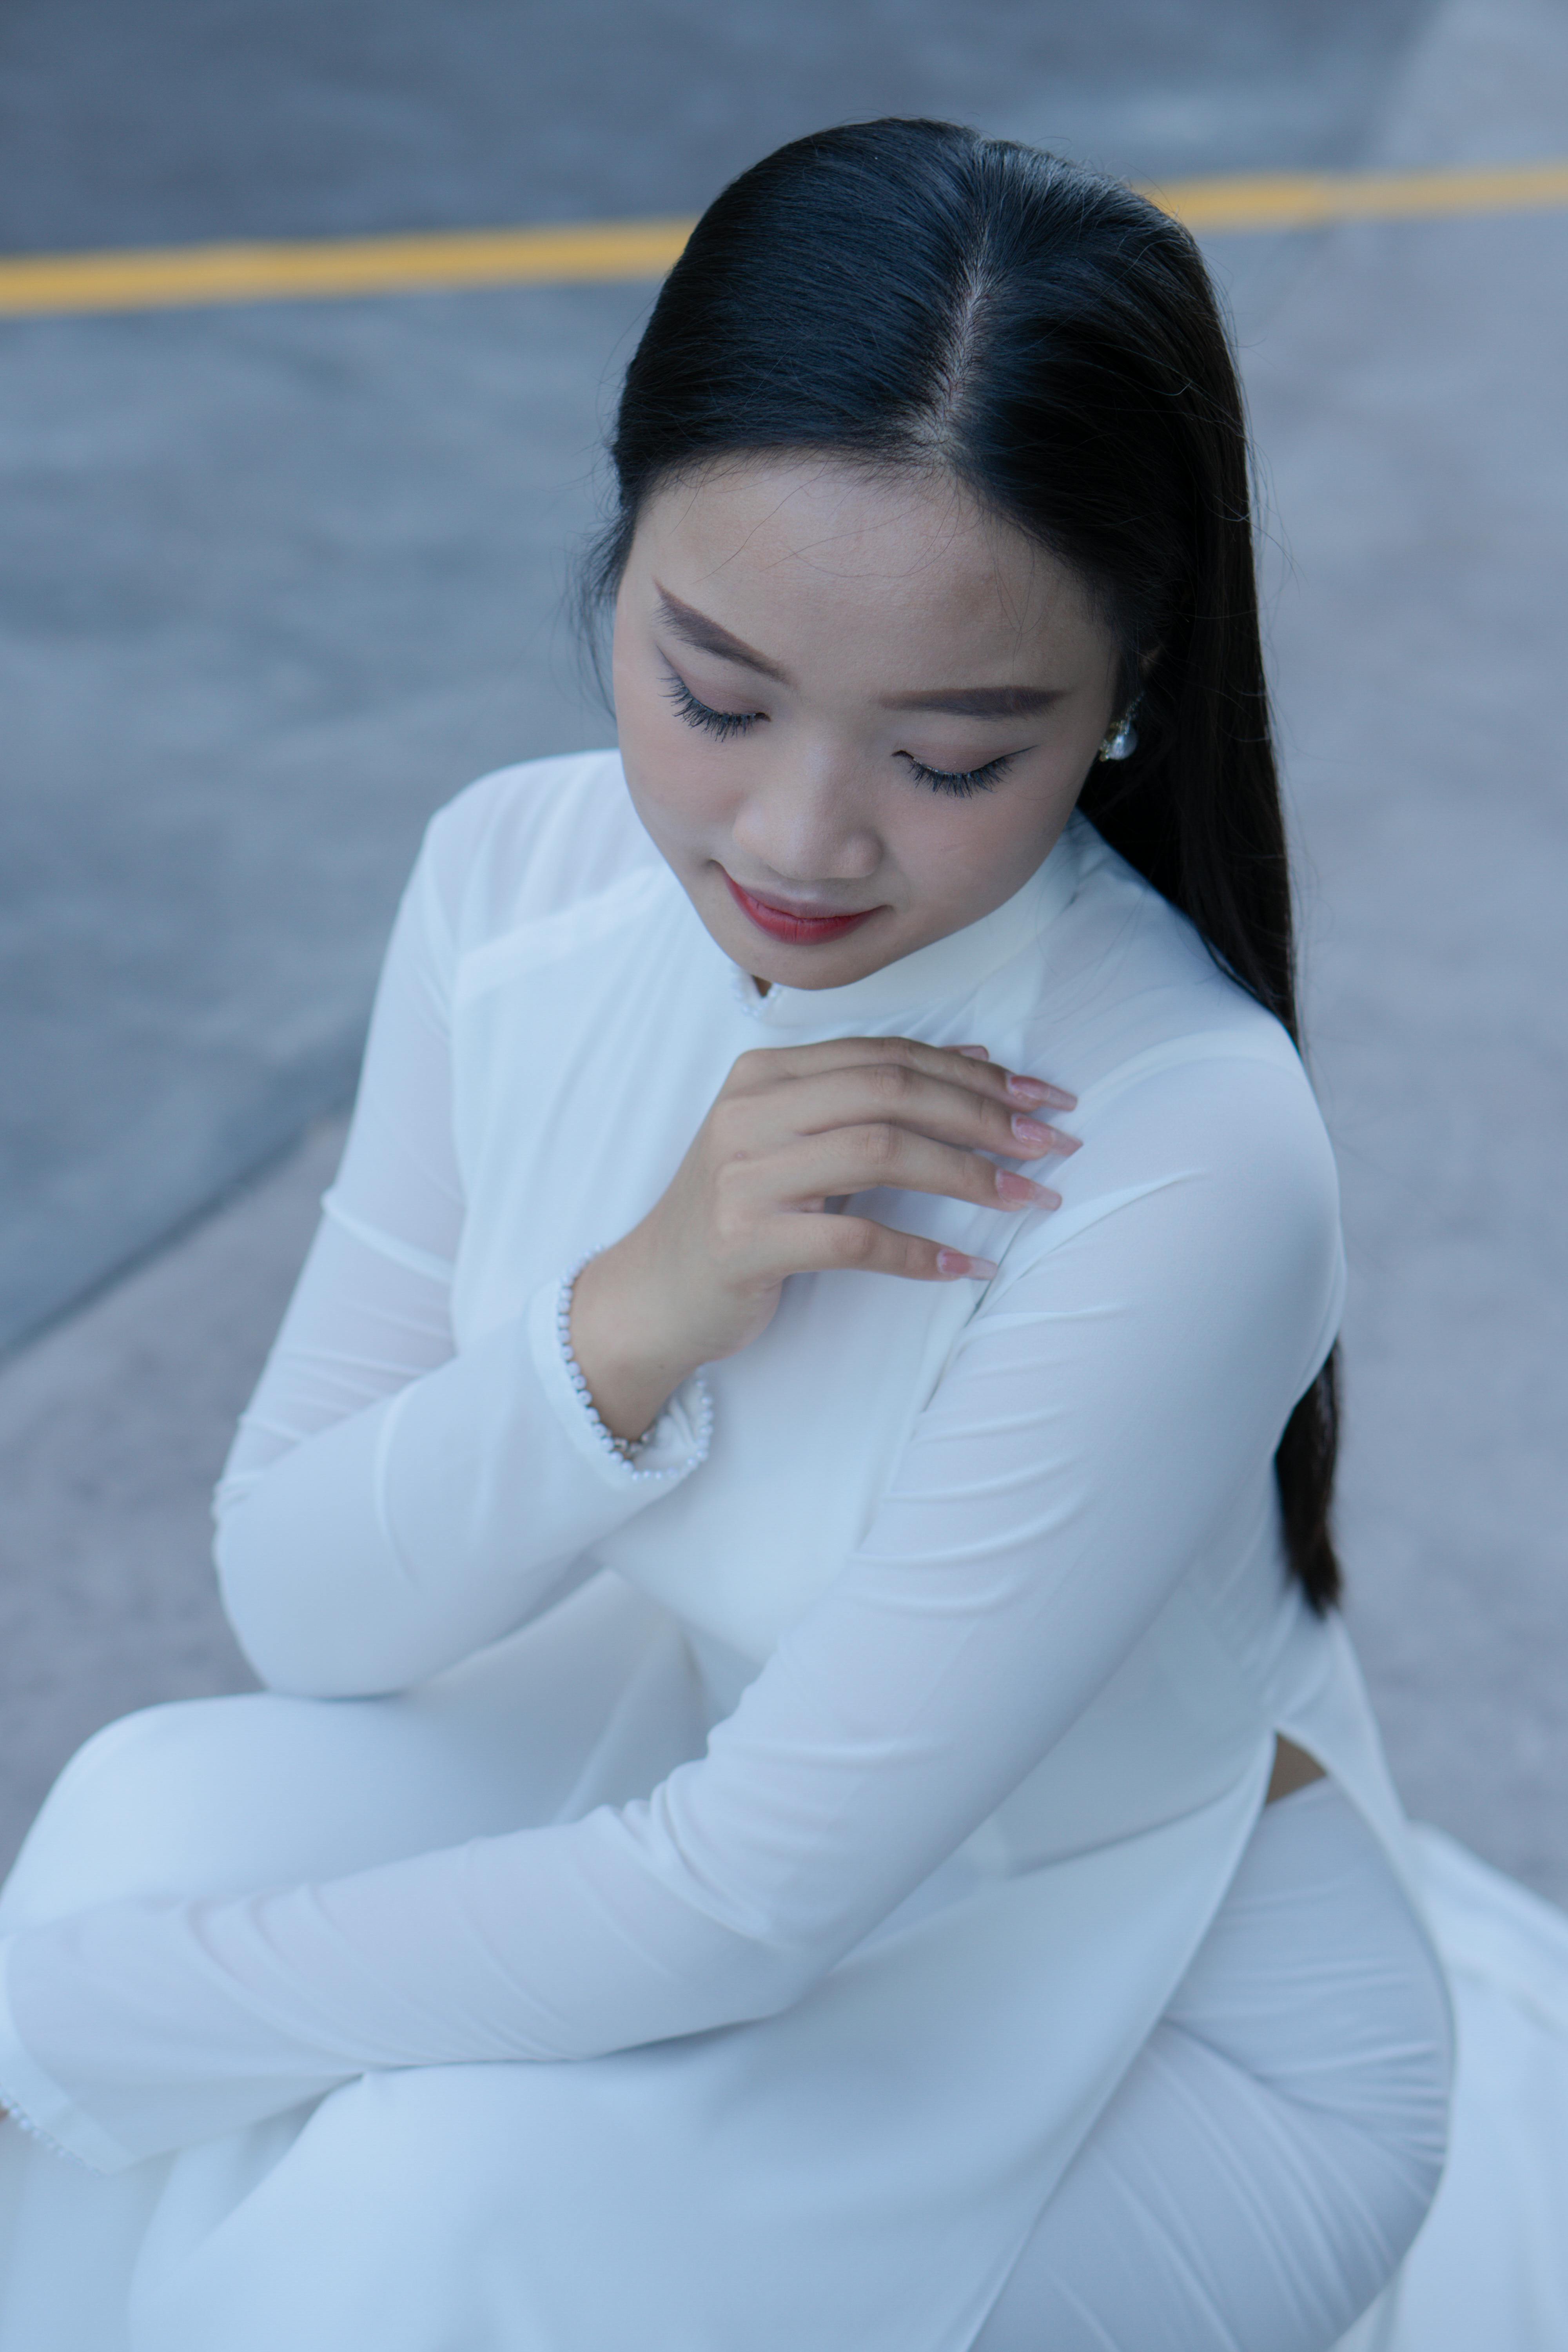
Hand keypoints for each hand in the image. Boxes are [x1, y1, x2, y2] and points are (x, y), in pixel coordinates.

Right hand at [569, 1037, 1077, 1439]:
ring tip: (1031, 1199)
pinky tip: (966, 1266)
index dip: (973, 1072)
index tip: (1043, 1095)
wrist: (649, 1296)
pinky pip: (854, 1239)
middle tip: (1054, 1143)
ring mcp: (743, 1175)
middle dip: (985, 1115)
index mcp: (765, 1075)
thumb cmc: (736, 1217)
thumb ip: (866, 1099)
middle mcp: (750, 1112)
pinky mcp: (746, 1241)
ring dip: (969, 1176)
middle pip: (891, 1093)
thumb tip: (975, 1060)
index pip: (887, 1056)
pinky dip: (920, 1252)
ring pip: (880, 1152)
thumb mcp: (794, 1142)